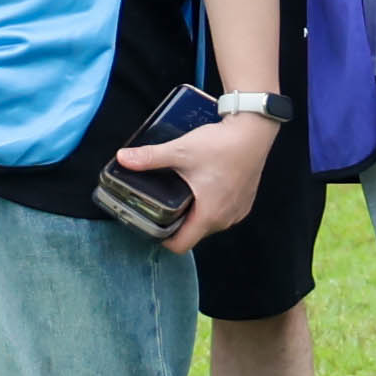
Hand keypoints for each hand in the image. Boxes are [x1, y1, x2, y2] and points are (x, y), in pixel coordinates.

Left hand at [112, 108, 273, 256]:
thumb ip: (150, 157)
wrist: (253, 130)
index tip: (152, 224)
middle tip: (161, 204)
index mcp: (209, 215)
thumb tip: (122, 158)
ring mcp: (238, 211)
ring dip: (194, 214)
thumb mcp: (181, 151)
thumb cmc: (221, 144)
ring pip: (209, 224)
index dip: (163, 239)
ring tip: (181, 193)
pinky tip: (201, 187)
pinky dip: (210, 206)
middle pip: (194, 234)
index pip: (181, 245)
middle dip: (177, 223)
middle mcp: (226, 219)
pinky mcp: (244, 201)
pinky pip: (222, 213)